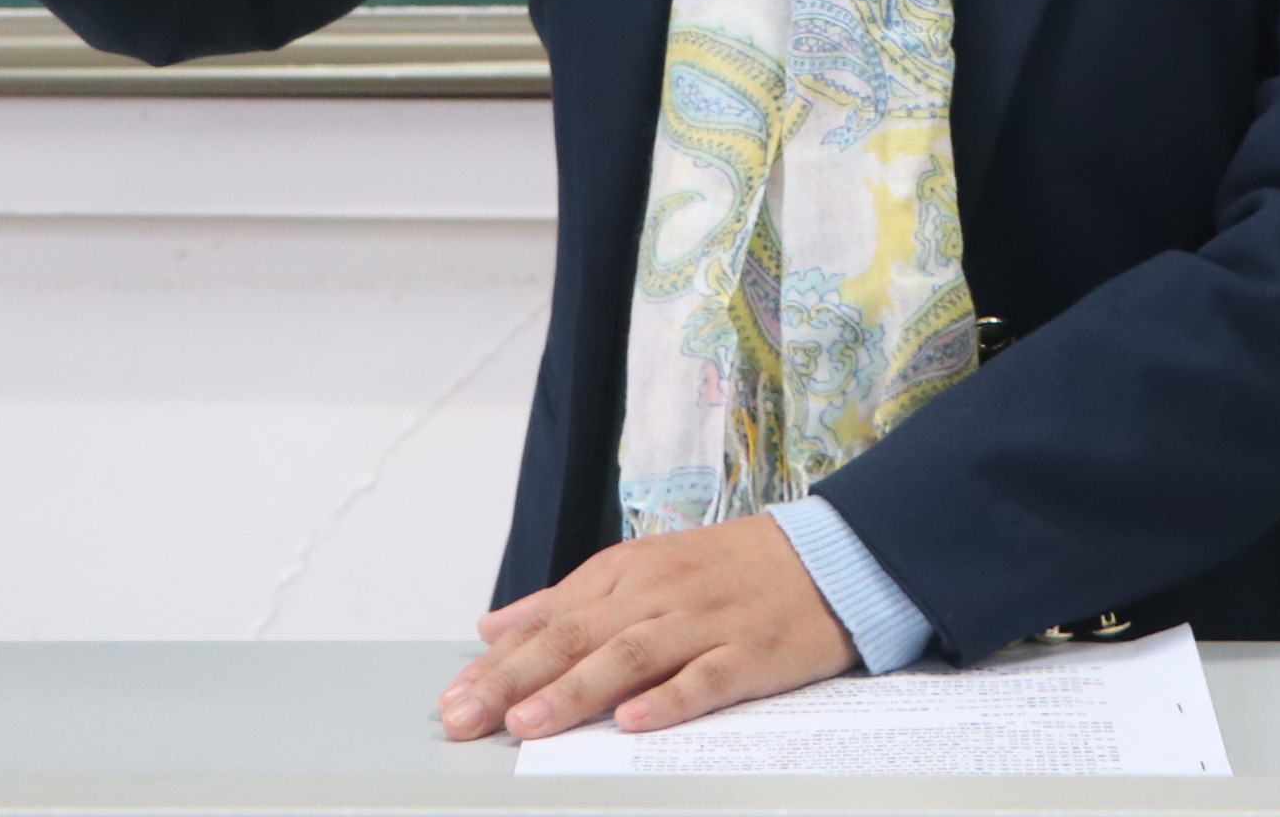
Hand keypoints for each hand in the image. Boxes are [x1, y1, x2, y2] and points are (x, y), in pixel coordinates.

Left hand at [437, 516, 855, 741]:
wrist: (827, 557)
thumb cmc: (727, 571)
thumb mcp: (640, 571)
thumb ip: (563, 602)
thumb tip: (493, 626)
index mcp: (627, 574)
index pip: (549, 620)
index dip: (498, 662)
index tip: (452, 698)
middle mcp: (658, 594)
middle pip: (577, 637)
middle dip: (515, 678)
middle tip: (467, 716)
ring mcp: (704, 624)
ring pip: (630, 655)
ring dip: (576, 689)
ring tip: (530, 721)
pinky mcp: (749, 654)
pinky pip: (705, 677)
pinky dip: (669, 699)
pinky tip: (634, 720)